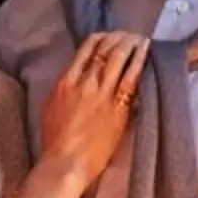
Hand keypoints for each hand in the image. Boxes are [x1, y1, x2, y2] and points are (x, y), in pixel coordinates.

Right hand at [39, 31, 149, 181]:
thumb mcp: (52, 108)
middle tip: (130, 35)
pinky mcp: (118, 107)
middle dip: (120, 38)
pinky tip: (146, 52)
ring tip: (140, 39)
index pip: (85, 50)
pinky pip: (131, 78)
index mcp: (65, 82)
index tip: (110, 36)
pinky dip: (139, 61)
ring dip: (131, 45)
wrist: (66, 162)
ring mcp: (102, 94)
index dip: (101, 38)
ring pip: (118, 58)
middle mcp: (84, 83)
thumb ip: (66, 90)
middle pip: (105, 50)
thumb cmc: (56, 141)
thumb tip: (78, 78)